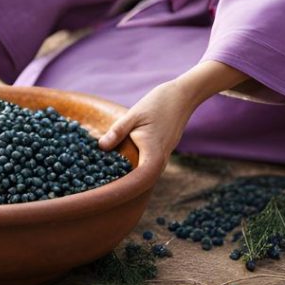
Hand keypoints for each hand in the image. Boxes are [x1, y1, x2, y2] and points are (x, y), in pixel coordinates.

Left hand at [96, 61, 249, 177]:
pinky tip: (121, 159)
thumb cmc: (159, 103)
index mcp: (153, 155)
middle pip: (141, 181)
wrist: (183, 95)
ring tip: (106, 172)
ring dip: (129, 173)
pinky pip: (148, 163)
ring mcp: (163, 156)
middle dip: (123, 183)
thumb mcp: (134, 115)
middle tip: (100, 182)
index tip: (107, 190)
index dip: (124, 188)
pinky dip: (136, 163)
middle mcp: (160, 160)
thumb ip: (118, 132)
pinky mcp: (163, 150)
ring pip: (144, 172)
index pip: (138, 181)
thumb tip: (101, 147)